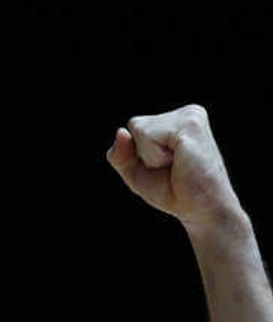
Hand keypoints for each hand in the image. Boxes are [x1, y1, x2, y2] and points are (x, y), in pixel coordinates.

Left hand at [106, 104, 242, 229]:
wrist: (201, 209)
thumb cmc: (173, 192)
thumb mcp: (136, 173)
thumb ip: (120, 154)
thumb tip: (120, 132)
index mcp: (178, 120)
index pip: (135, 127)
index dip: (139, 154)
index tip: (165, 166)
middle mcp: (188, 112)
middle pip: (135, 124)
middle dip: (143, 155)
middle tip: (172, 168)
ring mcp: (191, 115)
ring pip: (139, 129)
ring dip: (150, 157)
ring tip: (176, 165)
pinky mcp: (190, 125)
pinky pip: (147, 136)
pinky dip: (154, 157)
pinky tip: (178, 162)